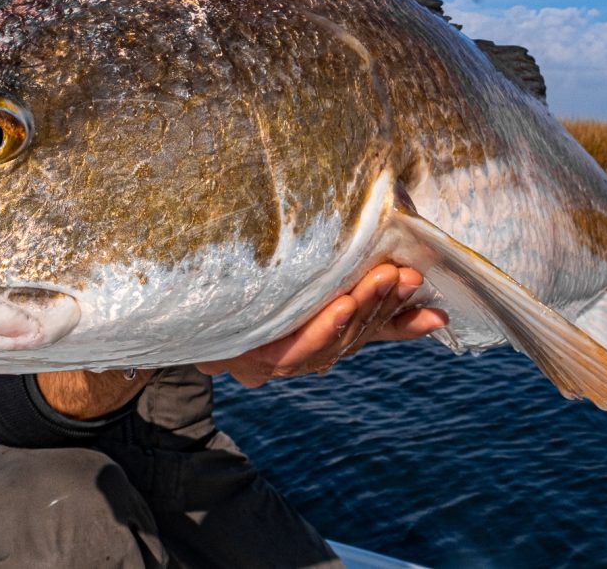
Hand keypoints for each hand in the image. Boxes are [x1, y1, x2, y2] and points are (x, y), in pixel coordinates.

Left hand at [196, 264, 447, 387]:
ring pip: (329, 345)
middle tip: (409, 277)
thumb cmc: (238, 282)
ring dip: (361, 311)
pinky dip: (321, 327)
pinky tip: (340, 303)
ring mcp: (273, 362)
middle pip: (353, 337)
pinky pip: (292, 350)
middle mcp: (299, 356)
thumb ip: (339, 273)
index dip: (403, 325)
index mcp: (315, 336)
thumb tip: (388, 244)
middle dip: (384, 305)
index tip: (438, 313)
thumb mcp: (295, 277)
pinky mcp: (247, 358)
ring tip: (383, 278)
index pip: (368, 333)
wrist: (168, 307)